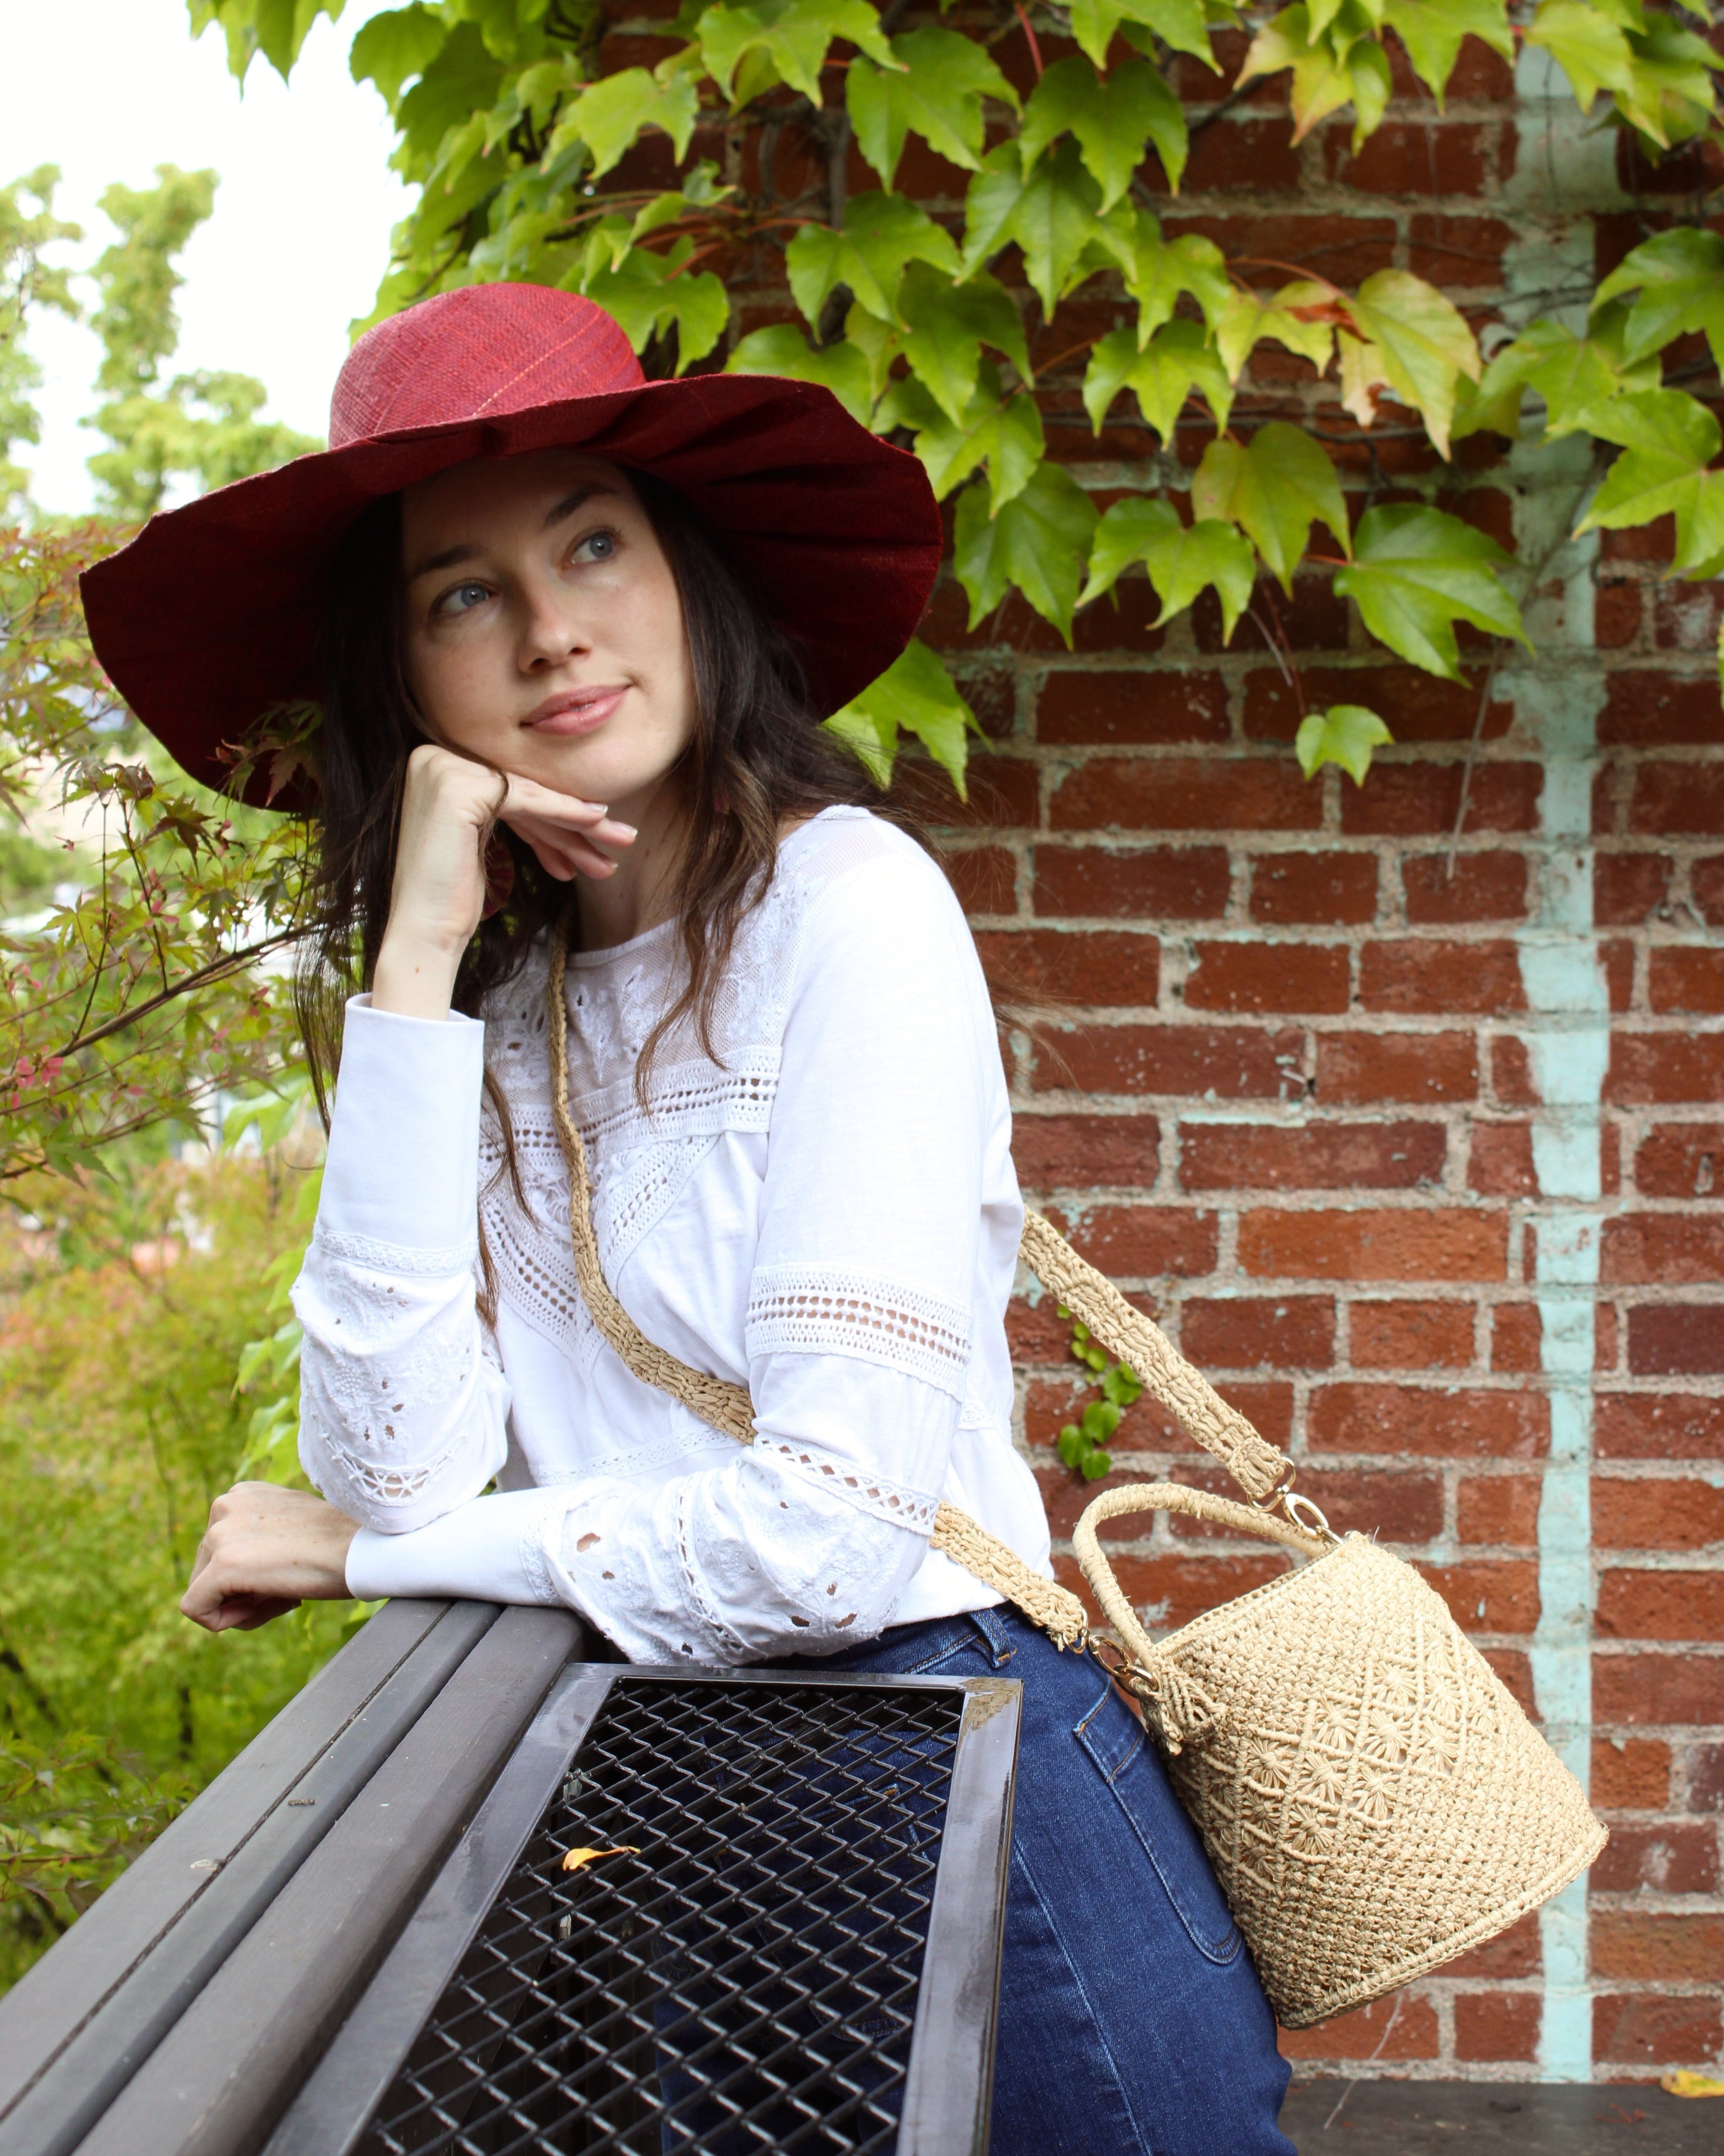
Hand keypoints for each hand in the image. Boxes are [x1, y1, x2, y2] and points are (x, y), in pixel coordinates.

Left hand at [181, 1483, 361, 1633]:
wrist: (364, 1547)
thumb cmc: (340, 1542)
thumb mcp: (289, 1525)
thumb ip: (259, 1536)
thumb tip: (240, 1570)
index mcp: (240, 1494)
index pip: (219, 1549)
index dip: (247, 1575)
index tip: (285, 1571)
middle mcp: (223, 1506)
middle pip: (206, 1570)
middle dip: (241, 1591)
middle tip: (287, 1587)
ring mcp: (220, 1534)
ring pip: (203, 1591)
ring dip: (241, 1605)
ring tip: (284, 1593)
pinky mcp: (222, 1566)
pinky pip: (195, 1609)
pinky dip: (224, 1621)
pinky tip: (266, 1608)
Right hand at [373, 744, 635, 1016]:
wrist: (423, 933)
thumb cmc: (452, 898)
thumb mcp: (484, 841)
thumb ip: (515, 812)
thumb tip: (573, 801)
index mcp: (434, 766)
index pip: (509, 791)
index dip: (556, 816)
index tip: (595, 836)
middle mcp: (431, 758)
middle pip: (521, 792)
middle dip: (573, 821)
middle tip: (620, 838)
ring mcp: (441, 768)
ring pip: (529, 795)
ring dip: (579, 821)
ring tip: (622, 839)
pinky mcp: (457, 786)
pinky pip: (524, 799)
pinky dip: (563, 812)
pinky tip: (596, 821)